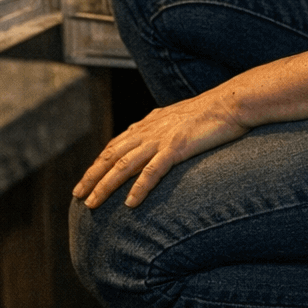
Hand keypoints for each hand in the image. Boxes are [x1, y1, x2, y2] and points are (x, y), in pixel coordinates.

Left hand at [73, 89, 249, 207]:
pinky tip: (129, 203)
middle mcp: (149, 131)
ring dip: (105, 186)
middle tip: (77, 196)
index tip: (85, 181)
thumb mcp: (176, 119)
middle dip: (92, 177)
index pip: (114, 146)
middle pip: (111, 156)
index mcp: (148, 125)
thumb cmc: (209, 113)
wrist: (230, 103)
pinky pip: (152, 171)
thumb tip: (145, 135)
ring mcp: (161, 139)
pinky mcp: (177, 147)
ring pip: (124, 165)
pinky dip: (139, 188)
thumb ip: (159, 128)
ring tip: (92, 204)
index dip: (97, 164)